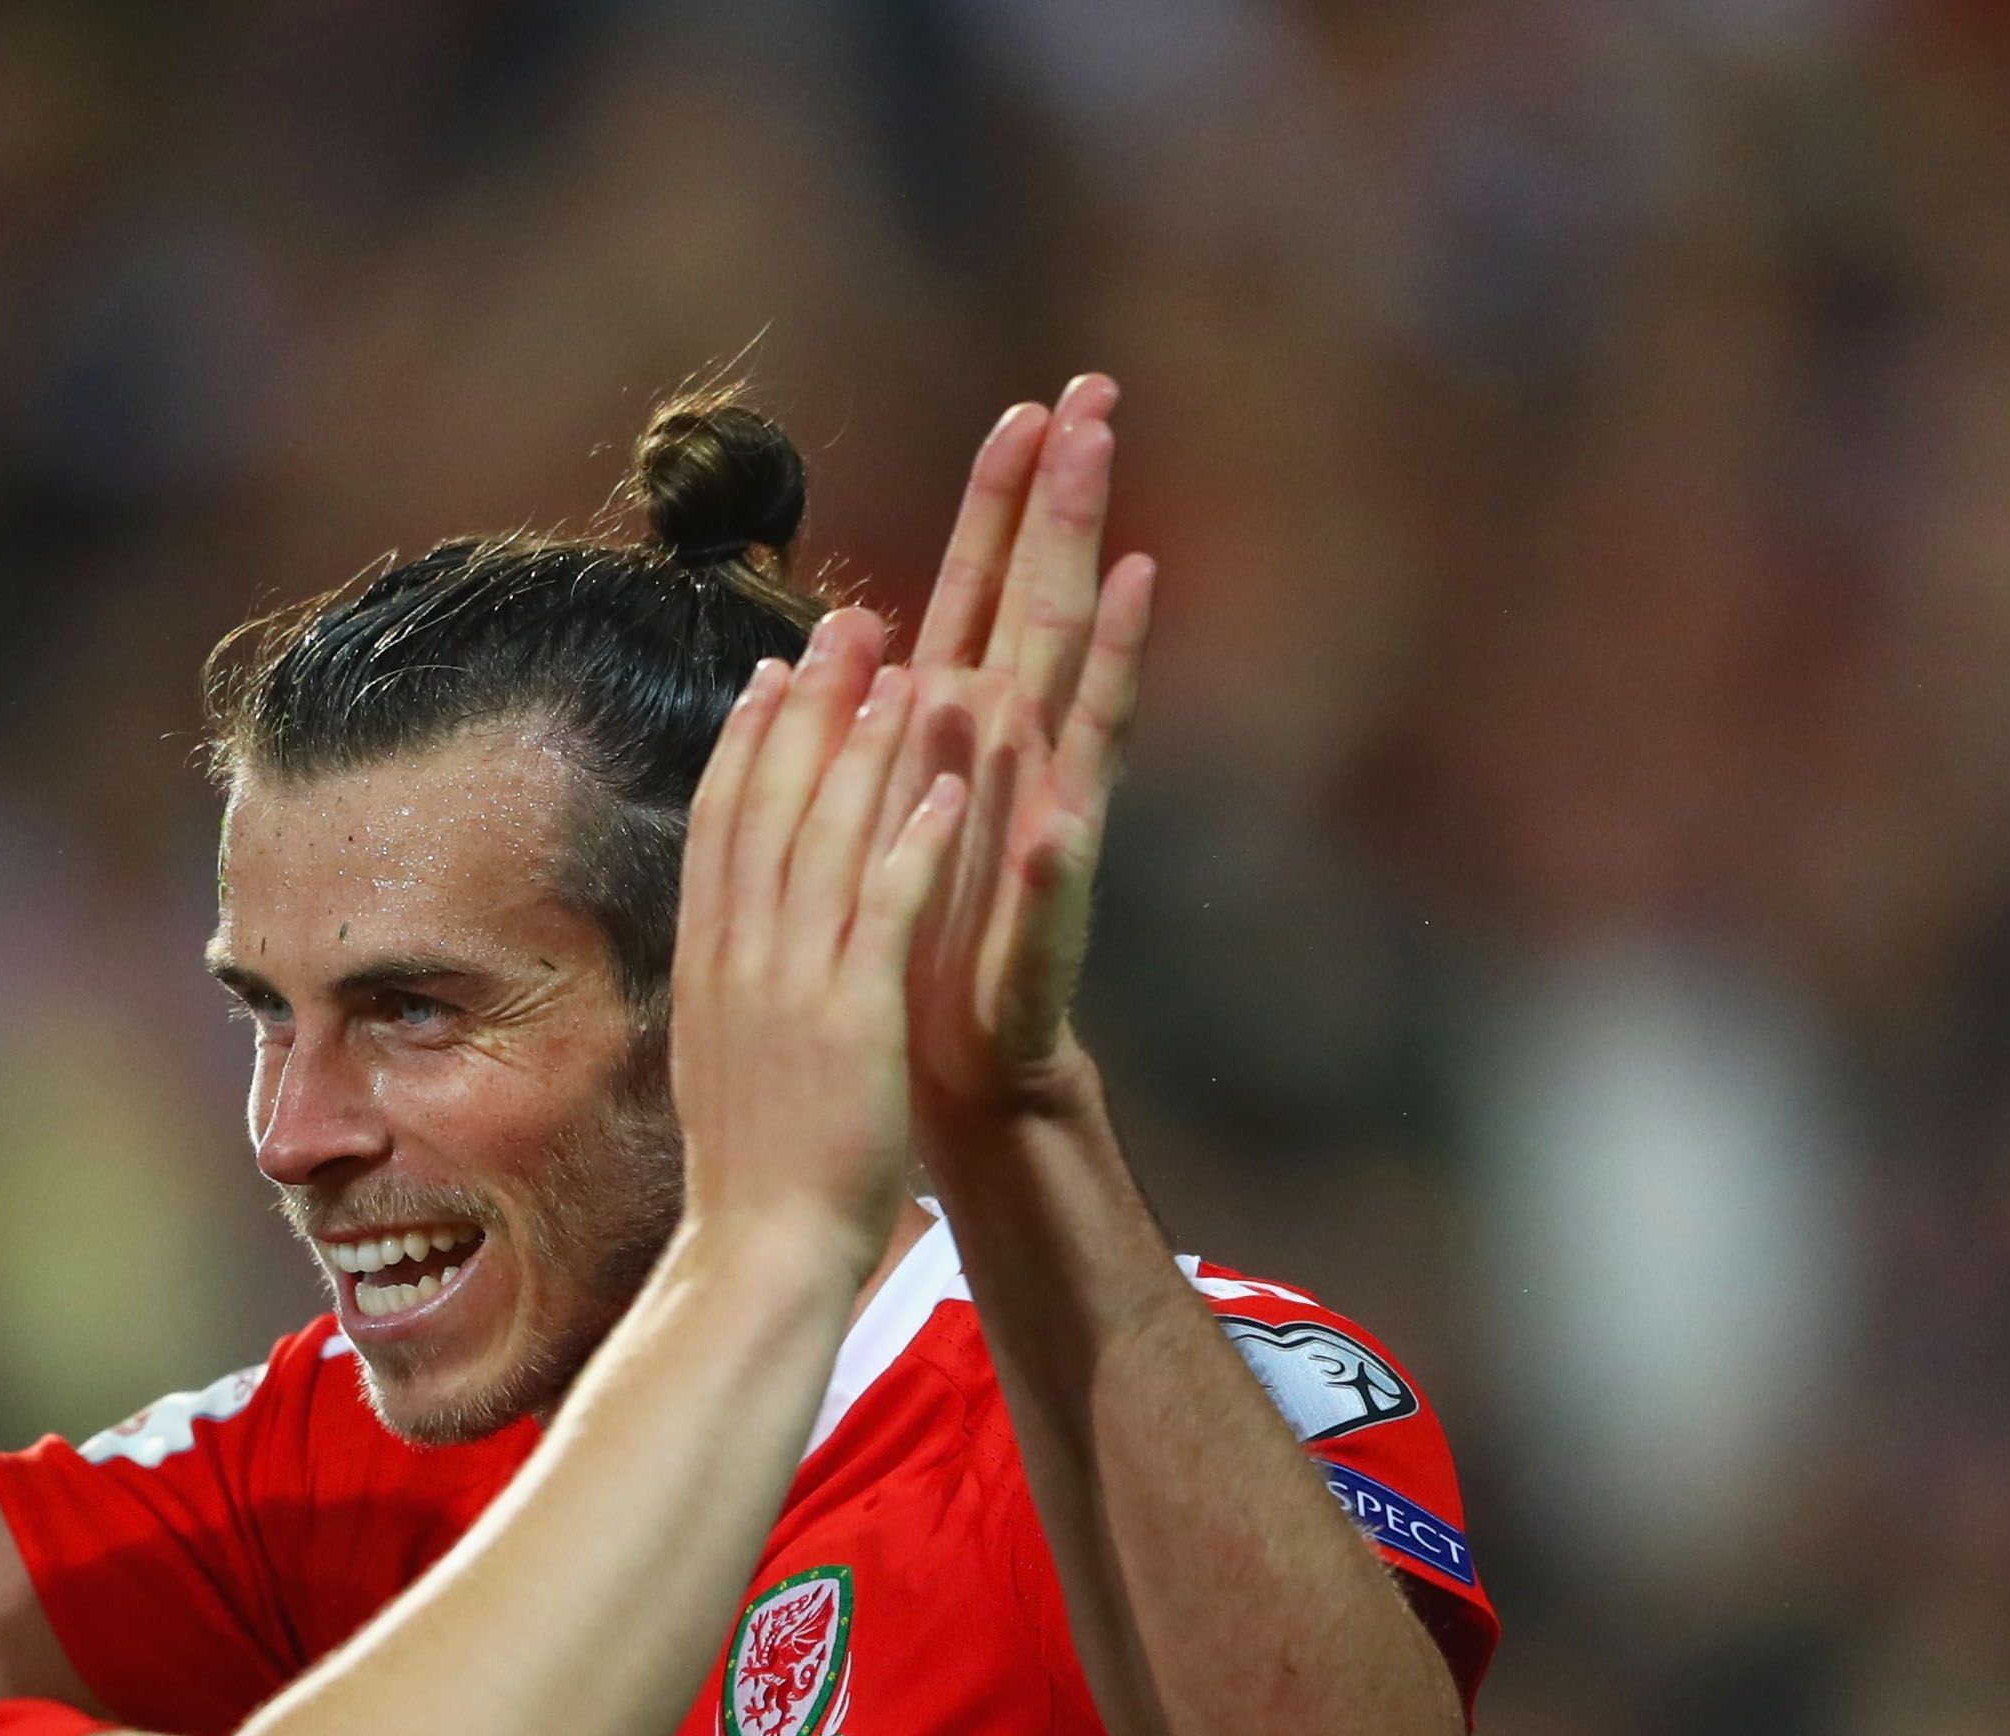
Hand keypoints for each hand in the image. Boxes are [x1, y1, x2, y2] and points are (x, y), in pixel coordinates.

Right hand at [667, 607, 967, 1257]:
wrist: (759, 1254)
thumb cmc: (752, 1174)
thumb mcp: (720, 1060)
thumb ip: (729, 990)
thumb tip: (727, 942)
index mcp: (707, 967)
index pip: (721, 829)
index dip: (749, 744)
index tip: (774, 674)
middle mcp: (739, 960)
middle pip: (769, 808)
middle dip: (809, 710)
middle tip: (844, 624)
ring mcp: (791, 986)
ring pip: (825, 841)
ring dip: (866, 751)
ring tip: (907, 670)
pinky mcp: (850, 1019)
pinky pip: (882, 913)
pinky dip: (910, 845)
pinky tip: (944, 787)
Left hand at [890, 379, 1154, 1126]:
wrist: (951, 1062)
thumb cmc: (923, 926)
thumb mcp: (895, 795)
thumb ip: (896, 714)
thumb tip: (876, 624)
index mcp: (972, 731)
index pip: (994, 592)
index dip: (1013, 501)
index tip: (1038, 399)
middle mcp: (1019, 769)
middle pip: (1048, 620)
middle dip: (1072, 517)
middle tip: (1104, 409)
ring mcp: (1043, 844)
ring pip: (1076, 728)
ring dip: (1103, 651)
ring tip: (1133, 564)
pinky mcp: (1037, 942)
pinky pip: (1051, 898)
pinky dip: (1056, 858)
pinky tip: (1065, 818)